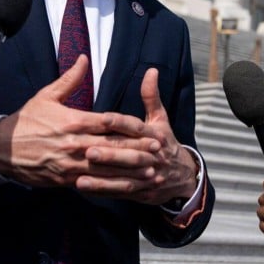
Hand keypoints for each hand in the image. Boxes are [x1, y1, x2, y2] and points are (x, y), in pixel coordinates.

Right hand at [0, 55, 161, 188]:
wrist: (3, 150)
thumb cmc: (26, 121)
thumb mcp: (46, 96)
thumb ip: (70, 79)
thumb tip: (83, 58)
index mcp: (74, 120)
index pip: (110, 122)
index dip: (131, 126)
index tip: (147, 127)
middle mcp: (76, 143)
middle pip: (114, 146)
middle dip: (138, 148)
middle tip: (158, 149)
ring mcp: (72, 163)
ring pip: (107, 167)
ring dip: (130, 168)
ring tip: (150, 169)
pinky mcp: (67, 178)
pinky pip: (94, 181)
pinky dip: (112, 183)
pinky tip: (126, 184)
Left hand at [78, 67, 197, 204]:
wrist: (184, 176)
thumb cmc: (165, 142)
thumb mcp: (161, 119)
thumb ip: (151, 96)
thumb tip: (151, 70)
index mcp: (155, 136)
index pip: (137, 128)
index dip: (120, 123)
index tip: (103, 119)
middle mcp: (152, 156)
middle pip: (131, 155)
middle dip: (110, 154)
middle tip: (88, 150)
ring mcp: (147, 176)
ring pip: (124, 176)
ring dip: (103, 177)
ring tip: (80, 174)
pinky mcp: (141, 192)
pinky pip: (121, 192)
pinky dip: (103, 190)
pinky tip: (83, 186)